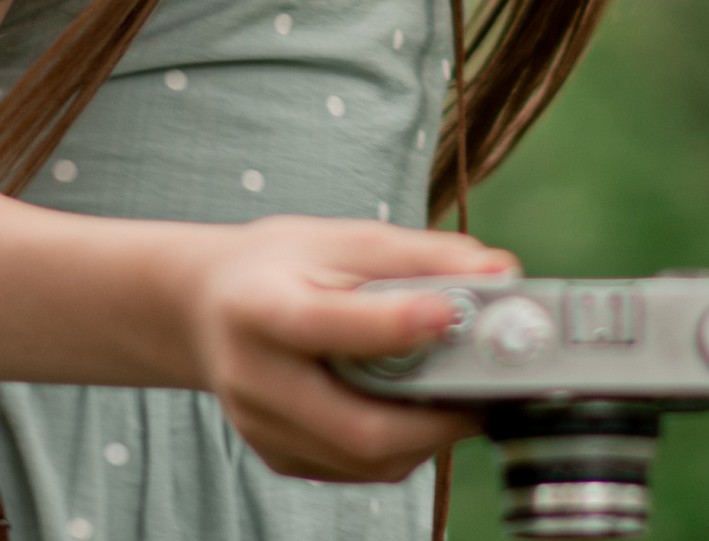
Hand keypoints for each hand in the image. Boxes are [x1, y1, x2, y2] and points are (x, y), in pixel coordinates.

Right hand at [179, 214, 517, 481]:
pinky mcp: (277, 456)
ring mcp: (262, 427)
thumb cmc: (282, 266)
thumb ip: (423, 257)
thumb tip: (503, 273)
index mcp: (259, 307)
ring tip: (460, 396)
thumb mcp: (344, 239)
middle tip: (488, 391)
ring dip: (429, 436)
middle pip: (355, 425)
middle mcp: (253, 377)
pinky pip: (355, 468)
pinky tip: (417, 408)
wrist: (205, 308)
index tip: (450, 312)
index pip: (325, 325)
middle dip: (437, 416)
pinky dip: (401, 445)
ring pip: (365, 459)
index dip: (392, 325)